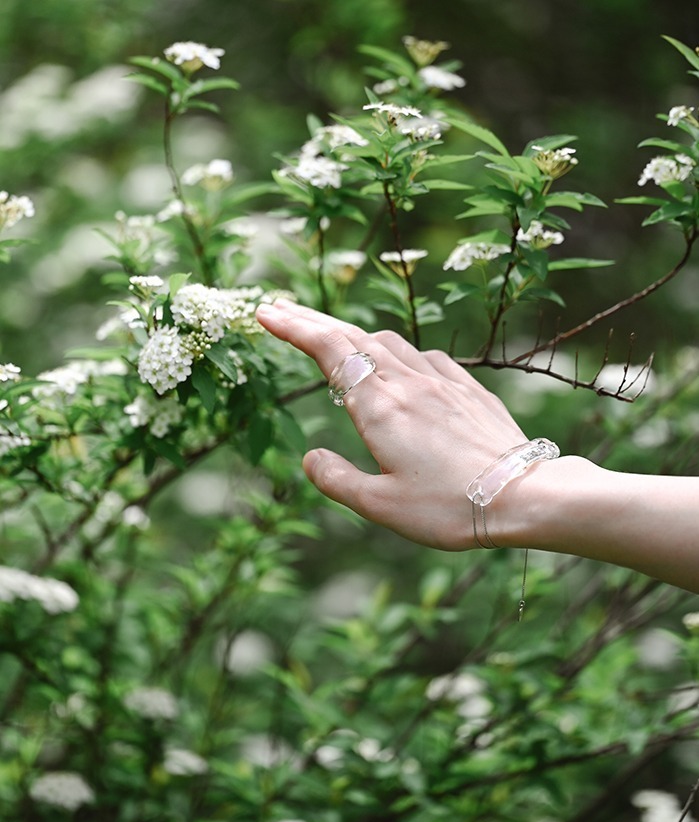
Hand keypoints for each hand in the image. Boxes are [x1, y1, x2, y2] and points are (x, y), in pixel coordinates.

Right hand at [256, 299, 527, 549]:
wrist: (526, 496)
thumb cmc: (449, 507)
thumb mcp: (380, 505)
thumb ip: (336, 479)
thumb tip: (309, 457)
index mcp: (381, 407)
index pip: (329, 350)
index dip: (295, 327)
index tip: (267, 313)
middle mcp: (409, 383)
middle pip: (354, 337)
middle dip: (314, 320)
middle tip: (283, 309)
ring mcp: (443, 382)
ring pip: (390, 342)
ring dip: (356, 335)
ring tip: (336, 339)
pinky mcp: (470, 391)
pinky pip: (427, 357)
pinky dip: (401, 352)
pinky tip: (403, 366)